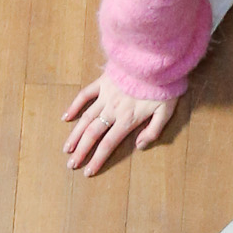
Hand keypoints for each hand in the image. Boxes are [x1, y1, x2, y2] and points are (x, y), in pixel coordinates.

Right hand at [63, 70, 177, 174]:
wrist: (155, 60)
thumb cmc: (164, 87)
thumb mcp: (166, 112)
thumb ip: (153, 131)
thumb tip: (139, 146)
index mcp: (128, 119)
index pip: (108, 144)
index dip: (97, 159)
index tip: (88, 172)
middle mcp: (113, 110)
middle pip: (93, 134)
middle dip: (81, 151)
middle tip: (71, 165)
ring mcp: (106, 96)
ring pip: (86, 118)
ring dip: (75, 135)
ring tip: (66, 148)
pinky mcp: (103, 82)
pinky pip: (85, 95)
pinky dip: (74, 106)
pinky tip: (65, 117)